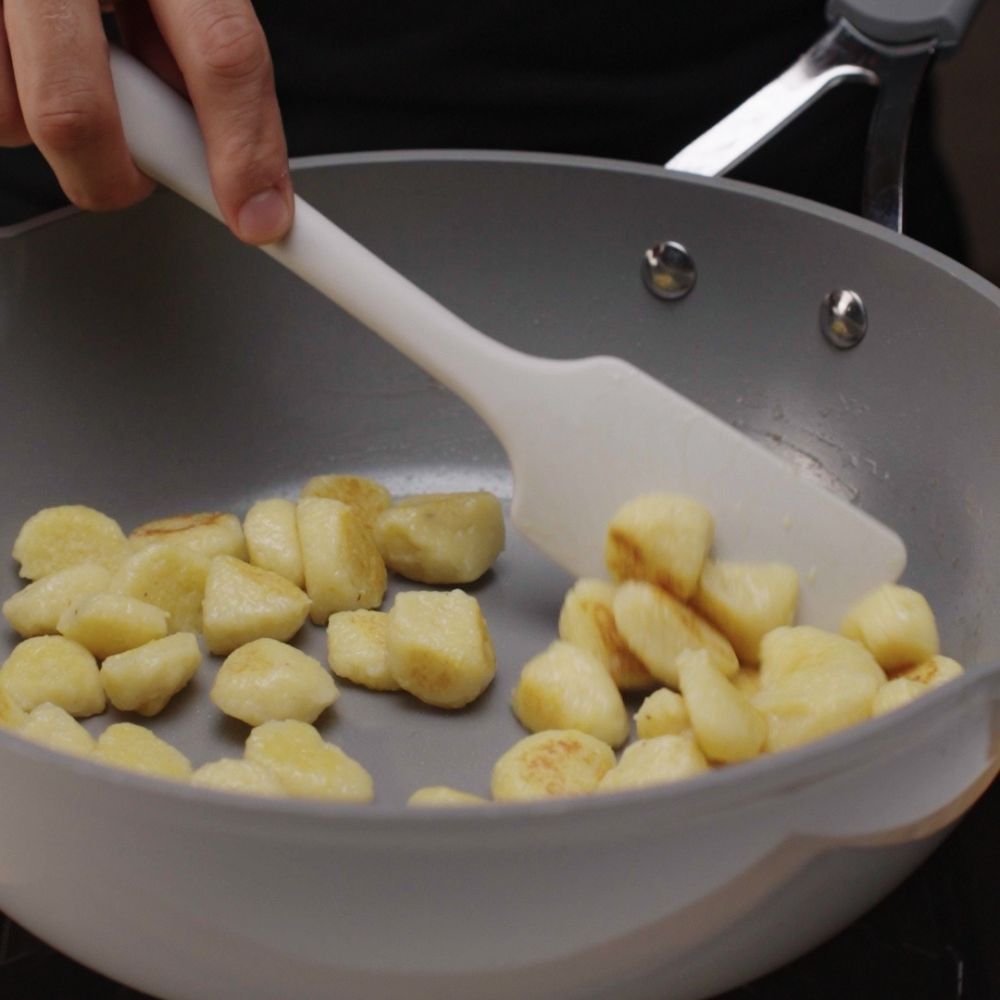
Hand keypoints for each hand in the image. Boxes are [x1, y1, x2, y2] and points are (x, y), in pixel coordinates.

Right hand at [0, 0, 292, 243]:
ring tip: (71, 73)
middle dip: (115, 177)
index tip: (261, 216)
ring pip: (15, 118)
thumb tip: (225, 148)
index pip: (222, 50)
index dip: (245, 148)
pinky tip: (27, 58)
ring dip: (51, 134)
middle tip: (135, 174)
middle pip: (78, 113)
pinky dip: (13, 106)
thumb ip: (194, 40)